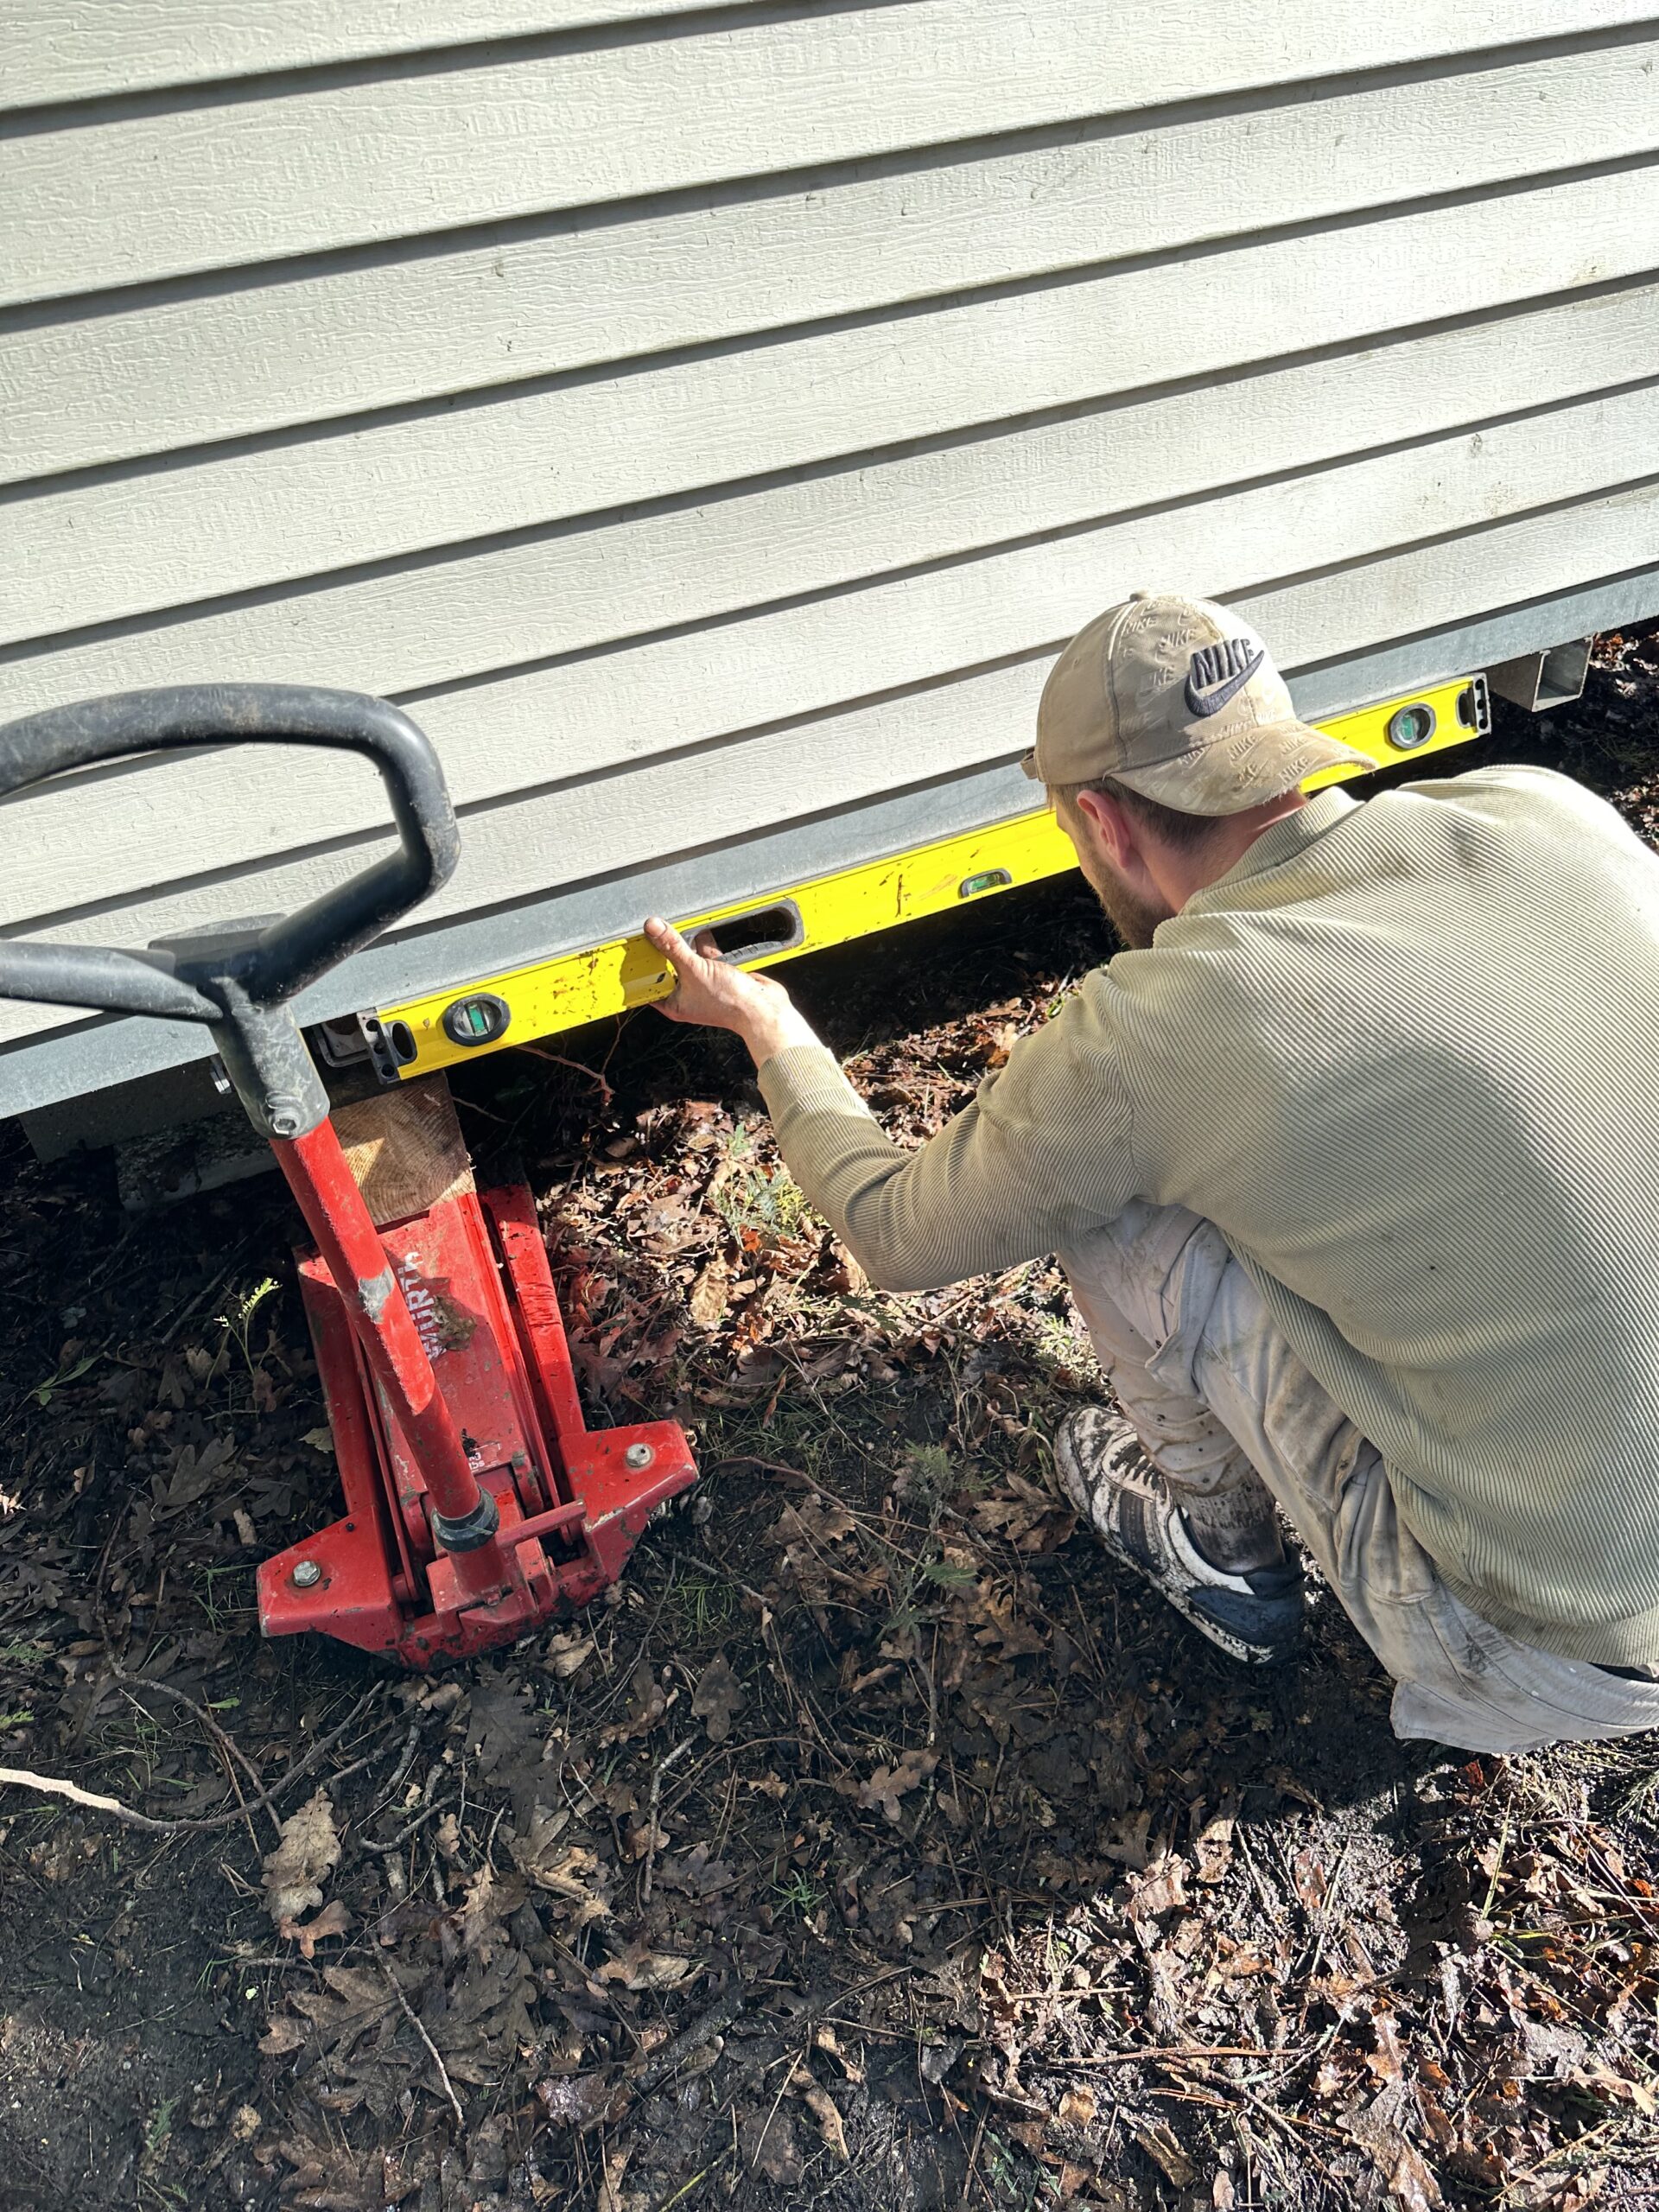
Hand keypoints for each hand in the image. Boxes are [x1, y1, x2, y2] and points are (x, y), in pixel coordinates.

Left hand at [642, 916, 822, 1065]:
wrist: (763, 1008)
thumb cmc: (729, 1002)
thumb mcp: (695, 969)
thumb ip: (673, 947)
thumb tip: (653, 928)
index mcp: (673, 1003)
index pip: (648, 983)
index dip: (639, 966)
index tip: (631, 947)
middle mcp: (686, 995)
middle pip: (666, 967)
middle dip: (661, 949)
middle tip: (650, 929)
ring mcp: (702, 984)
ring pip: (686, 958)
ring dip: (683, 944)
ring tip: (673, 925)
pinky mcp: (718, 973)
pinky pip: (704, 955)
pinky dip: (703, 943)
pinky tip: (701, 929)